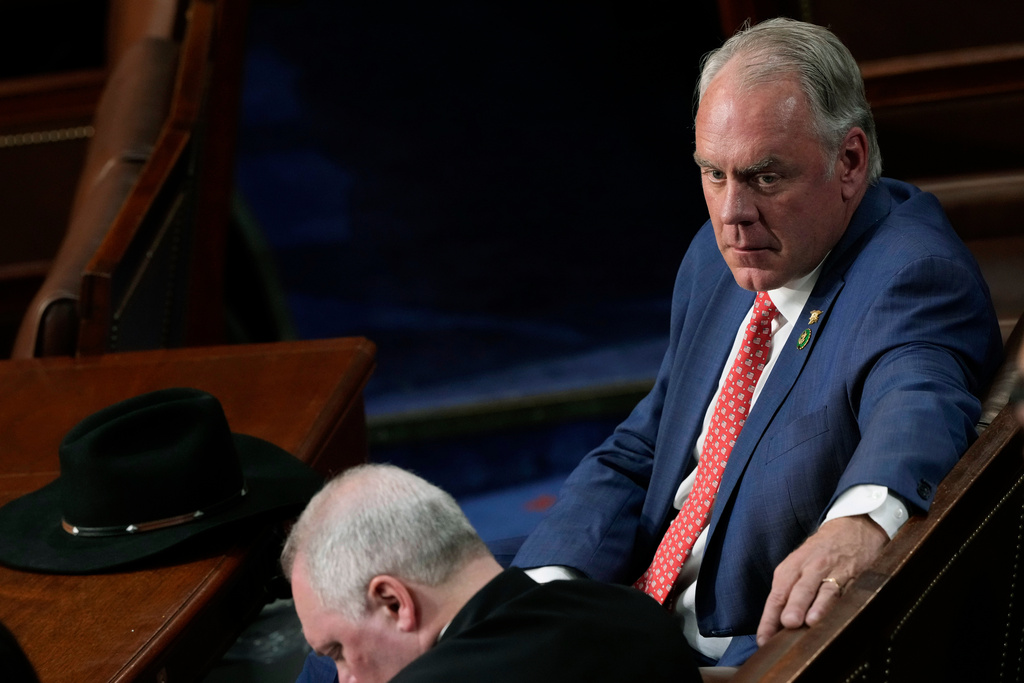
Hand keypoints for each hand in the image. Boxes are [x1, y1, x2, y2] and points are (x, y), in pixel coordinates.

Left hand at [755, 514, 887, 646]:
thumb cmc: (820, 552)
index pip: (777, 595)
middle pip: (799, 590)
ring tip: (811, 621)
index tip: (763, 639)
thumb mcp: (798, 566)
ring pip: (824, 590)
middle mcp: (810, 569)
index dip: (769, 618)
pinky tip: (840, 613)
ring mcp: (833, 572)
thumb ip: (788, 594)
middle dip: (793, 607)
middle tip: (788, 623)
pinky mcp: (854, 575)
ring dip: (818, 606)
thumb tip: (776, 628)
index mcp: (791, 568)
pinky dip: (843, 602)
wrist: (852, 527)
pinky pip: (848, 590)